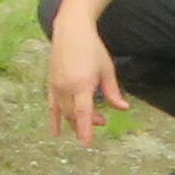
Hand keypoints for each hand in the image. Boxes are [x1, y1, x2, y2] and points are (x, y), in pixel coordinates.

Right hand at [46, 25, 124, 141]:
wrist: (71, 30)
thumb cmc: (92, 48)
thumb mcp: (107, 69)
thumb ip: (113, 92)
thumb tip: (123, 108)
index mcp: (82, 84)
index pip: (83, 113)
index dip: (85, 129)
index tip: (86, 144)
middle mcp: (66, 87)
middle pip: (74, 114)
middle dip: (87, 123)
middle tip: (102, 121)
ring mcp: (56, 85)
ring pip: (63, 112)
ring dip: (74, 121)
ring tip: (87, 122)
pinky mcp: (51, 82)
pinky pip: (52, 105)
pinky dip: (54, 119)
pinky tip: (56, 132)